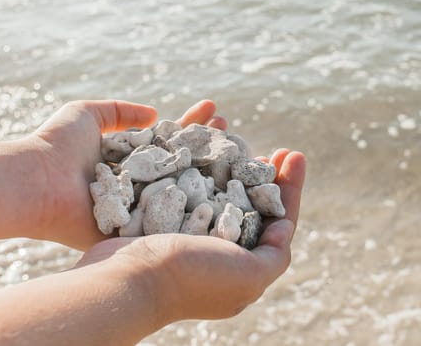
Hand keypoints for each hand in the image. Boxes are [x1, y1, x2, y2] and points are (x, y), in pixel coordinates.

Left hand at [31, 99, 225, 249]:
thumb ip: (120, 110)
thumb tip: (154, 112)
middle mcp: (143, 184)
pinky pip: (179, 219)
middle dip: (210, 145)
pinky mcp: (142, 230)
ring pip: (188, 189)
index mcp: (132, 160)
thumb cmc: (56, 146)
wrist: (36, 184)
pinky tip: (233, 193)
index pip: (171, 139)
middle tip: (234, 130)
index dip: (192, 124)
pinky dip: (205, 208)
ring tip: (243, 152)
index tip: (215, 110)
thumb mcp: (87, 113)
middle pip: (185, 162)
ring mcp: (145, 207)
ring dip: (214, 172)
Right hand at [76, 149, 305, 321]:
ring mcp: (191, 236)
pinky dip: (201, 168)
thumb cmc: (190, 277)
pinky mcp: (165, 222)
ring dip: (234, 167)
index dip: (290, 188)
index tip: (294, 154)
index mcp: (241, 268)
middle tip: (274, 150)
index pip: (278, 223)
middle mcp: (219, 252)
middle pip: (252, 206)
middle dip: (266, 176)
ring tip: (240, 141)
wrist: (125, 278)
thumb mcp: (248, 276)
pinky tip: (206, 149)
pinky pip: (190, 189)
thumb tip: (285, 225)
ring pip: (220, 194)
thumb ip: (275, 254)